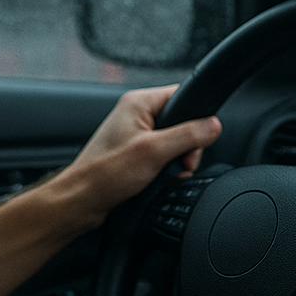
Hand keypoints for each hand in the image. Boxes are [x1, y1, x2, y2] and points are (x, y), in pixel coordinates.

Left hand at [54, 84, 221, 228]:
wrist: (82, 200)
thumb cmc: (105, 173)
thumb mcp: (155, 152)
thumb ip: (189, 136)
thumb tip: (213, 126)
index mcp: (138, 102)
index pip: (182, 95)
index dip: (196, 118)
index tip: (197, 140)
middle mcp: (136, 114)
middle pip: (182, 121)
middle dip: (187, 147)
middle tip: (180, 164)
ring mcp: (134, 134)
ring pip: (173, 141)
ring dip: (177, 160)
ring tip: (167, 174)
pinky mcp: (134, 153)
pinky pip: (162, 155)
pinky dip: (166, 168)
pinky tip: (160, 179)